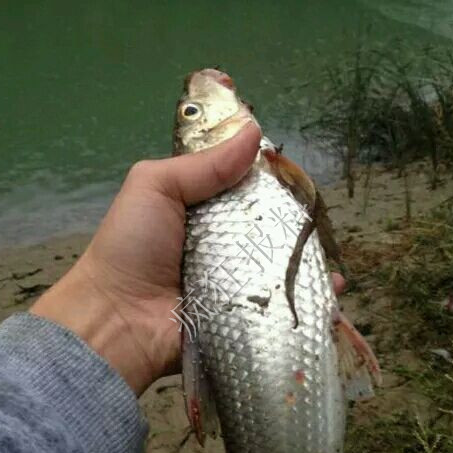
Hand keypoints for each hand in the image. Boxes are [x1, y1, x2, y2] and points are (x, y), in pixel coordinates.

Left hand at [31, 121, 344, 394]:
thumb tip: (254, 131)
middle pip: (268, 218)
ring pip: (283, 258)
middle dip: (295, 209)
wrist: (119, 321)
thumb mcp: (155, 186)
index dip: (264, 166)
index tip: (289, 153)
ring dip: (309, 252)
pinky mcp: (247, 312)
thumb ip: (203, 163)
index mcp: (201, 207)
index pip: (240, 179)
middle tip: (317, 202)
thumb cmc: (131, 247)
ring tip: (330, 245)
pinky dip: (311, 295)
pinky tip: (333, 288)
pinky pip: (284, 300)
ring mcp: (237, 277)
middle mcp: (223, 239)